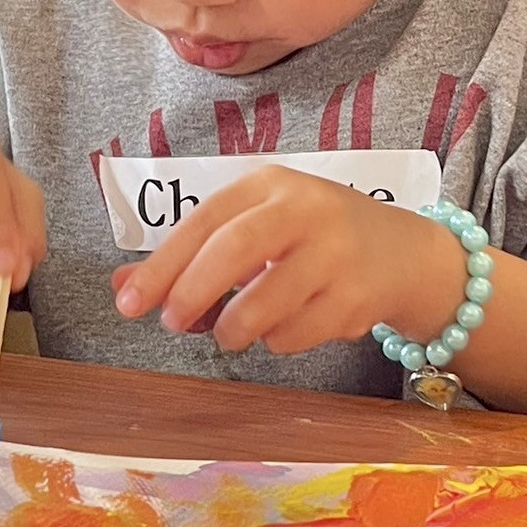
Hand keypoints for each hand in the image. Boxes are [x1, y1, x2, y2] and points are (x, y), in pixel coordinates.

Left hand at [112, 166, 461, 353]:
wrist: (405, 254)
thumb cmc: (313, 239)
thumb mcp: (256, 228)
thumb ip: (192, 254)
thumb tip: (122, 285)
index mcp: (272, 185)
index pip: (206, 220)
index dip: (162, 264)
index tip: (128, 302)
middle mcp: (306, 210)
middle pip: (235, 250)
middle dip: (193, 292)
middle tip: (170, 323)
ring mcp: (336, 254)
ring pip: (264, 304)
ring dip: (234, 328)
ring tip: (231, 331)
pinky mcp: (357, 298)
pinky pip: (295, 335)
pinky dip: (276, 342)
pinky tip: (285, 327)